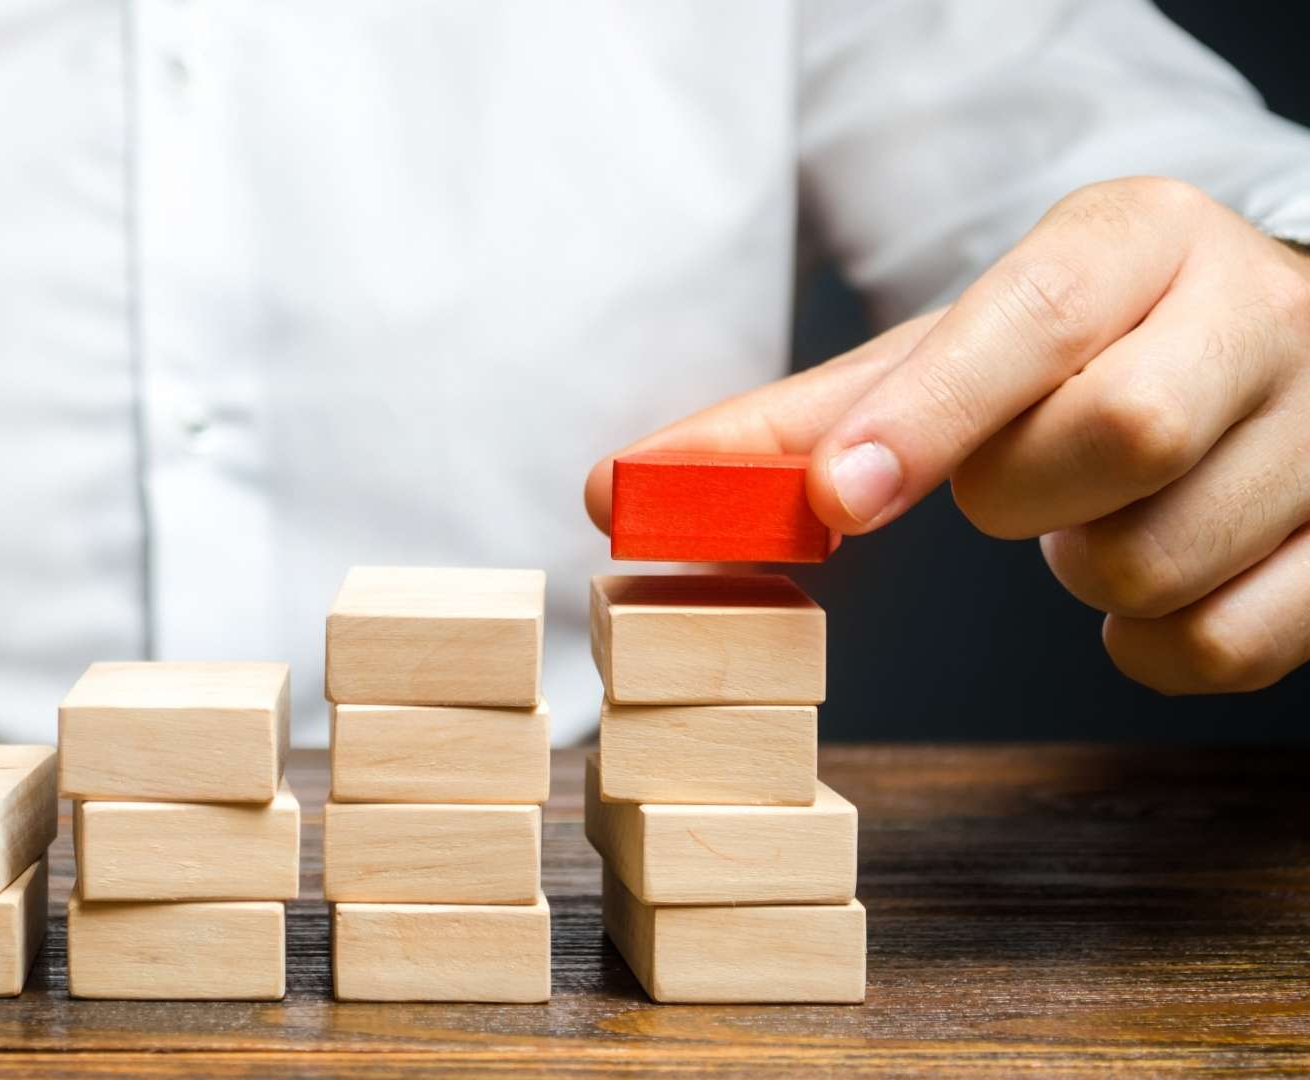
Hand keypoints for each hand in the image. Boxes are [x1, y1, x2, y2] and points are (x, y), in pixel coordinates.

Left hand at [586, 177, 1309, 694]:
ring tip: (1090, 518)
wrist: (1257, 342)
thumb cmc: (1074, 353)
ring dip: (1080, 571)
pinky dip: (1149, 643)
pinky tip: (1147, 580)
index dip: (931, 413)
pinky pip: (1223, 644)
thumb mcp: (949, 352)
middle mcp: (1255, 311)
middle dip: (1018, 497)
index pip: (1036, 319)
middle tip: (1014, 486)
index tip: (837, 496)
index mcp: (1136, 238)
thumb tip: (616, 492)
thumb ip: (798, 421)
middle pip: (1112, 435)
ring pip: (1161, 558)